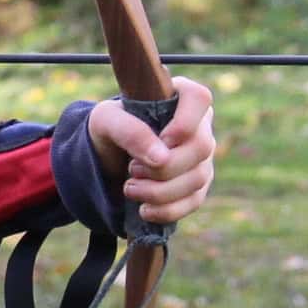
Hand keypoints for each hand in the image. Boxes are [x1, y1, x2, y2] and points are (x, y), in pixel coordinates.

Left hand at [87, 75, 215, 229]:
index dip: (184, 123)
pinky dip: (167, 210)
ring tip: (130, 188)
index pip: (199, 98)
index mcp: (180, 97)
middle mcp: (199, 126)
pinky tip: (144, 209)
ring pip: (197, 178)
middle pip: (201, 147)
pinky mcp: (197, 186)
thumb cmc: (109, 128)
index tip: (162, 139)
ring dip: (159, 191)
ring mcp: (201, 158)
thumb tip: (162, 159)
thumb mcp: (106, 121)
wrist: (107, 157)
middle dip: (163, 167)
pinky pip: (193, 202)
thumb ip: (130, 131)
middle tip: (132, 169)